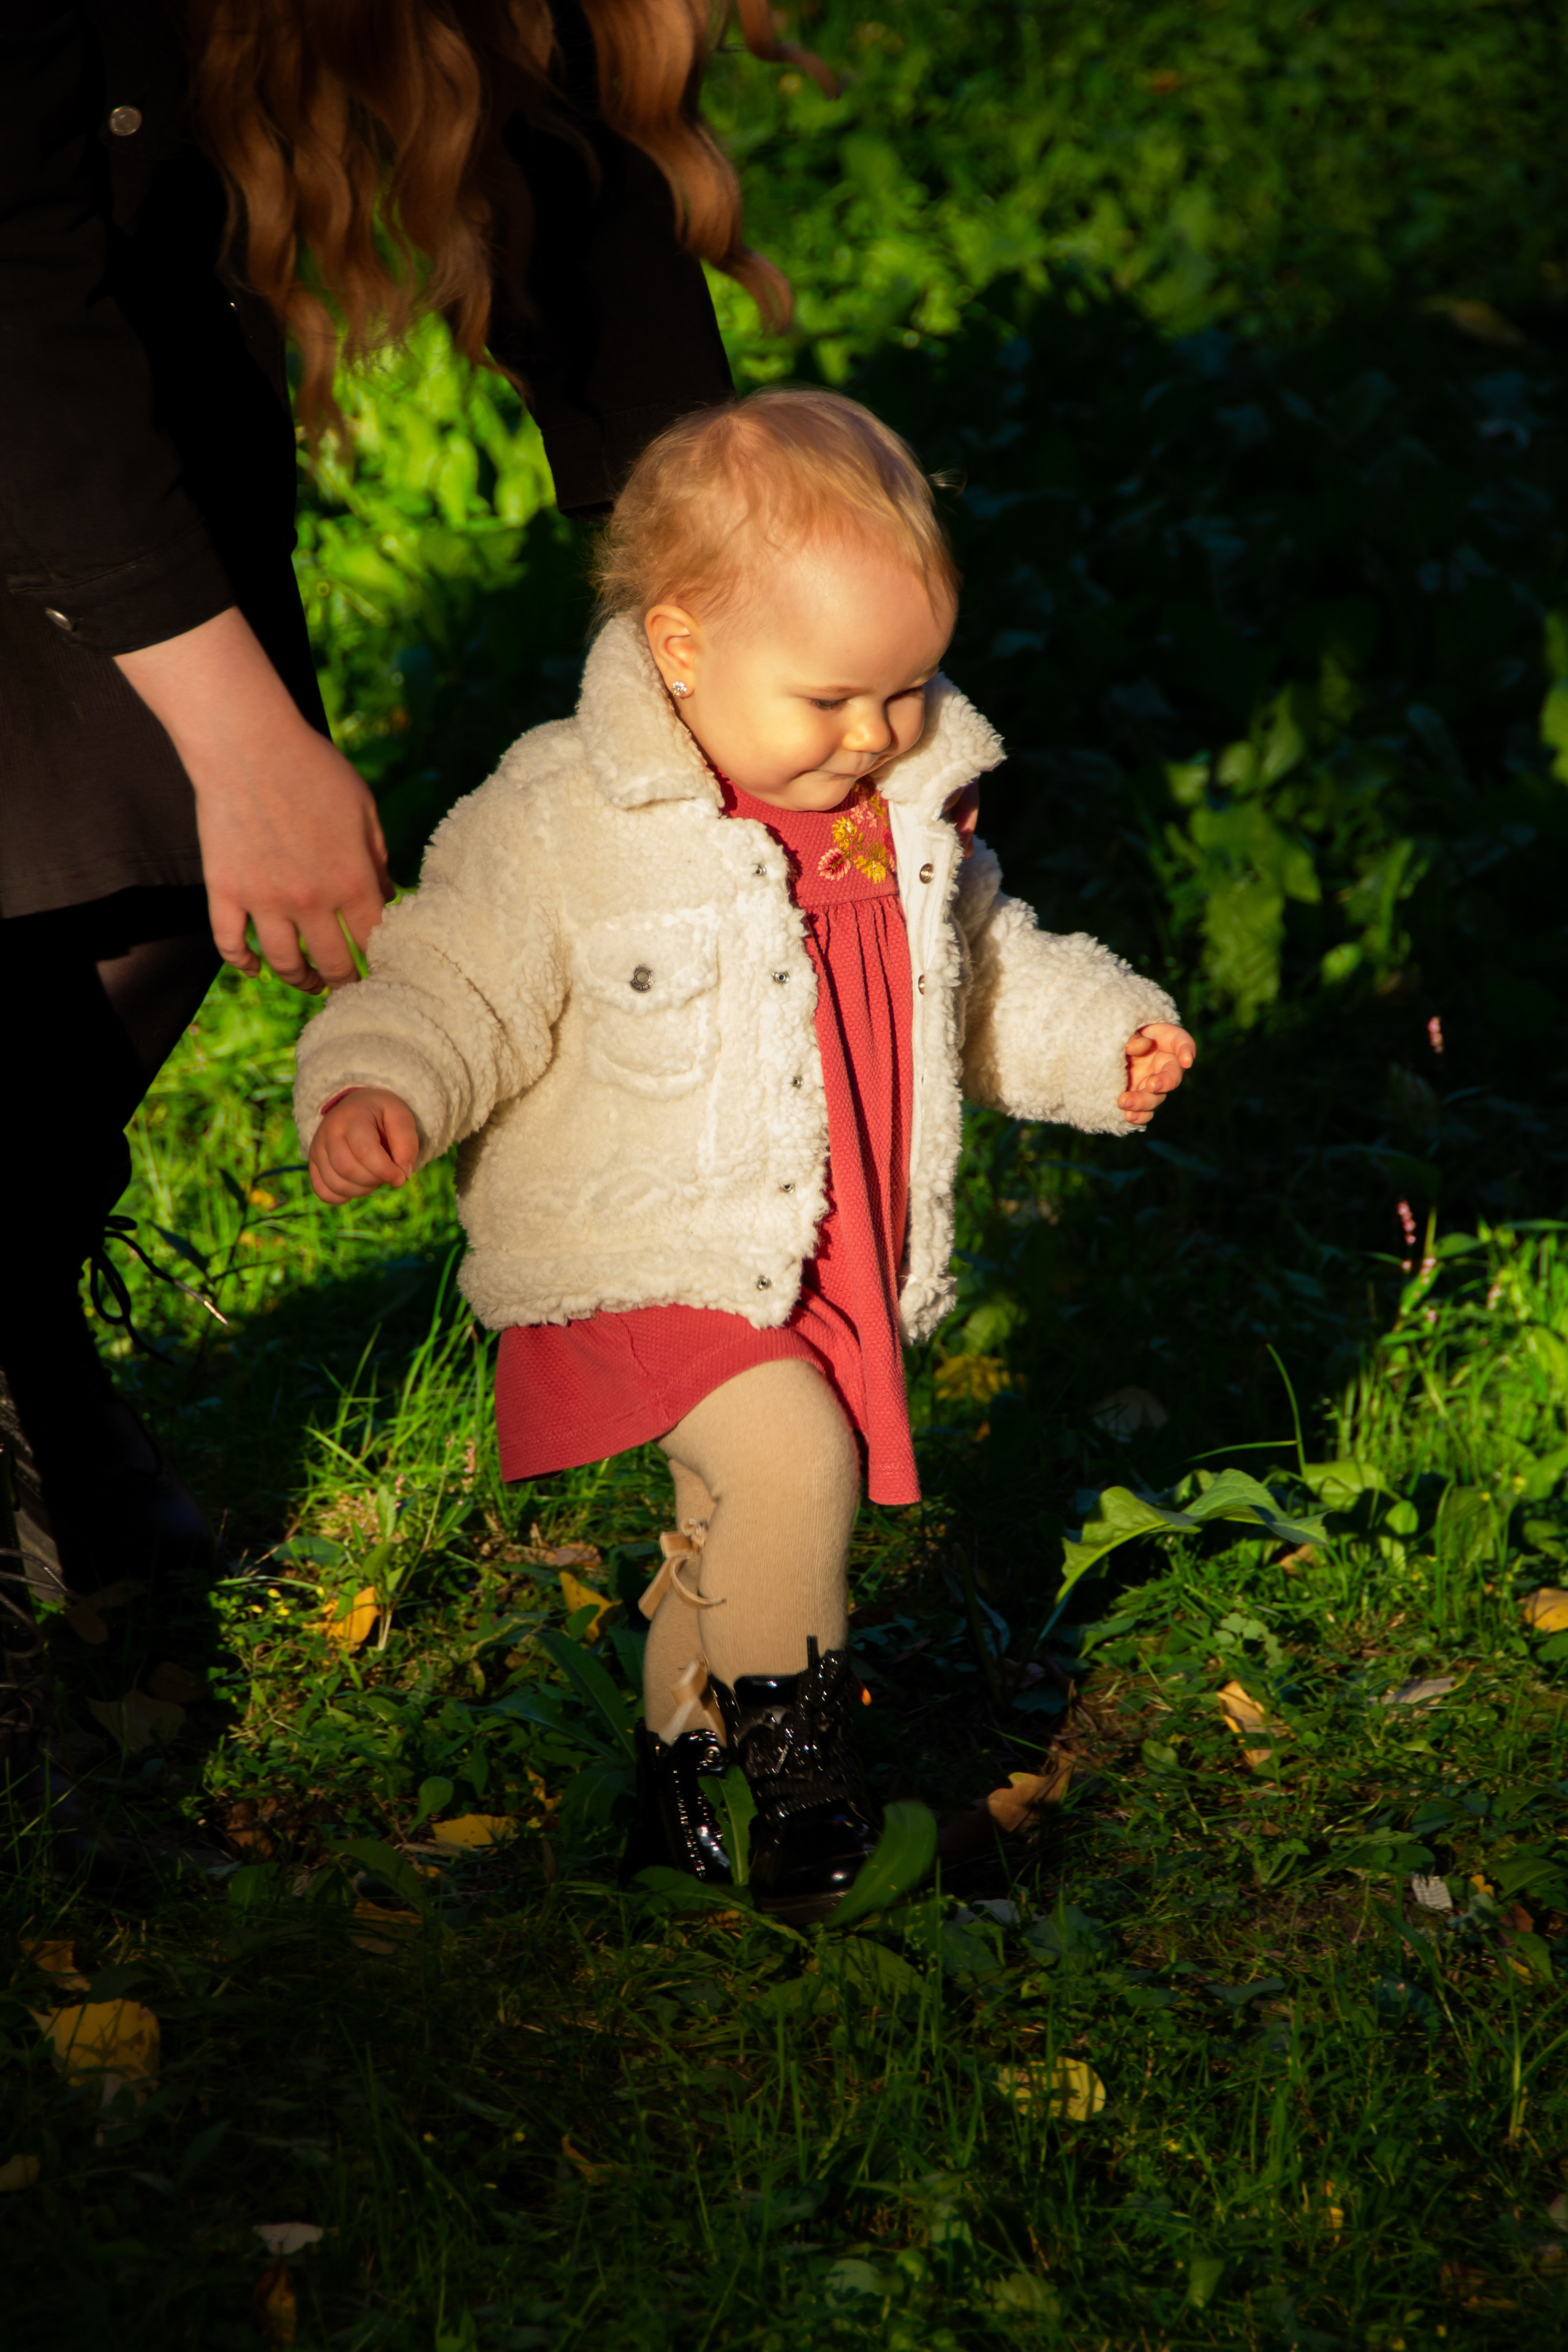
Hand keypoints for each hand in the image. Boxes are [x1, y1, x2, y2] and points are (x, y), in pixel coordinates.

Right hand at [116, 607, 391, 991]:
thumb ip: (377, 858)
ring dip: (301, 980)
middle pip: (333, 963)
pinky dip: (243, 963)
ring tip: (310, 982)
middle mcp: (310, 899)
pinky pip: (230, 944)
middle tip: (349, 987)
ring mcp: (264, 899)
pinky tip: (255, 968)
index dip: (383, 961)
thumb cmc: (312, 767)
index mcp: (352, 879)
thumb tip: (387, 898)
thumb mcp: (364, 808)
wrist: (246, 742)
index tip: (384, 968)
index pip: (375, 941)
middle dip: (346, 982)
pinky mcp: (225, 891)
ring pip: (284, 963)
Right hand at [309, 1088, 419, 1203]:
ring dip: (361, 1190)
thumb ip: (406, 1142)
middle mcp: (328, 1132)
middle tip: (386, 1174)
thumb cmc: (381, 1114)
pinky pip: (324, 1192)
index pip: (364, 1151)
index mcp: (352, 1117)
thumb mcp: (400, 1116)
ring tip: (373, 1176)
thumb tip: (403, 1172)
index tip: (401, 1176)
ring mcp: (317, 1149)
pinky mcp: (313, 1164)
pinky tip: (357, 1185)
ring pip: (336, 1184)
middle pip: (347, 1170)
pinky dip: (343, 1196)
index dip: (386, 1170)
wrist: (356, 1107)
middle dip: (374, 1180)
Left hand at [1119, 1022, 1195, 1125]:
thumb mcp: (1126, 1028)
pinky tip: (1128, 1117)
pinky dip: (1138, 1116)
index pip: (1182, 1042)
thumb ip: (1134, 1036)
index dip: (1186, 1051)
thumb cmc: (1122, 1032)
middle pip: (1172, 1076)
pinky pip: (1145, 1111)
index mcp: (1166, 1041)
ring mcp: (1152, 1082)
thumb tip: (1142, 1047)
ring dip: (1143, 1103)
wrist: (1110, 1047)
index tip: (1187, 1061)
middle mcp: (1164, 1065)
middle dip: (1164, 1083)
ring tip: (1124, 1103)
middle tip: (1151, 1086)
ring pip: (1156, 1097)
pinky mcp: (1140, 1096)